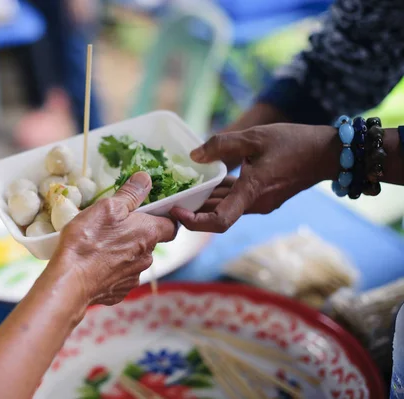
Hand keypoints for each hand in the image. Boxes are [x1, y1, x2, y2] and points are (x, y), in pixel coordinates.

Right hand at [53, 172, 177, 305]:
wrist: (70, 281)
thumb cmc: (88, 240)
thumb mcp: (107, 207)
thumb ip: (130, 193)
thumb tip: (145, 179)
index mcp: (148, 234)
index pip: (171, 225)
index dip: (162, 217)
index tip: (147, 212)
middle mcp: (146, 258)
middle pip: (148, 242)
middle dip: (134, 234)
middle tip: (111, 226)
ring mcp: (133, 278)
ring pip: (133, 260)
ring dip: (121, 252)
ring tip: (98, 246)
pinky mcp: (119, 292)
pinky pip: (119, 276)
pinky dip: (109, 270)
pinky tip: (93, 264)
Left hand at [170, 123, 338, 232]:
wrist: (328, 153)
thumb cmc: (294, 143)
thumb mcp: (254, 137)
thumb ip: (222, 144)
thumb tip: (194, 156)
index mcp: (251, 194)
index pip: (219, 221)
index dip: (194, 223)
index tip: (175, 212)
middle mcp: (255, 204)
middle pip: (216, 216)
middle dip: (191, 211)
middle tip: (166, 201)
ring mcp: (260, 202)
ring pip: (225, 206)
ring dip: (204, 202)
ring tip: (180, 190)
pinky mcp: (263, 196)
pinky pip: (235, 198)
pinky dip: (219, 194)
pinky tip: (205, 182)